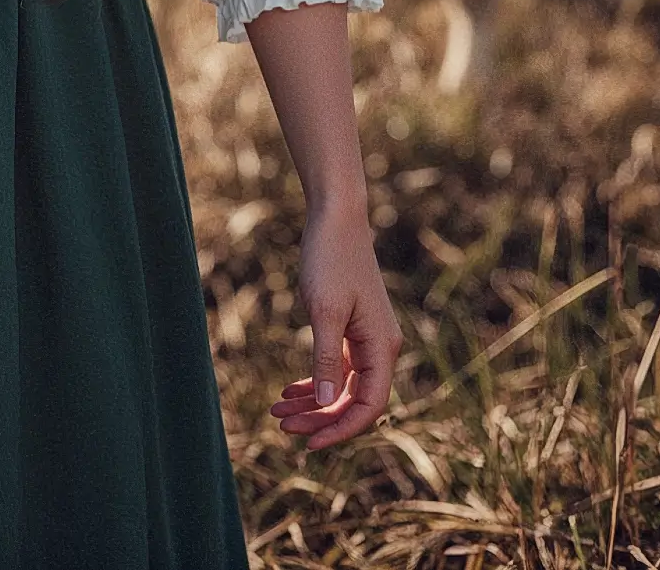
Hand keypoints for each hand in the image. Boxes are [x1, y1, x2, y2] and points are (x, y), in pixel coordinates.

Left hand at [269, 197, 401, 448]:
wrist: (335, 217)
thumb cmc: (331, 258)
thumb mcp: (324, 310)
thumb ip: (326, 357)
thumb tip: (325, 403)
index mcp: (381, 346)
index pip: (369, 406)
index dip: (340, 429)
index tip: (308, 442)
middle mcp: (379, 347)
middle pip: (353, 400)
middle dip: (319, 417)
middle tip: (281, 424)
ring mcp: (365, 338)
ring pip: (342, 386)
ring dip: (313, 401)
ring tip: (277, 409)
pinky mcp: (350, 327)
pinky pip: (335, 367)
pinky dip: (314, 380)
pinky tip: (290, 388)